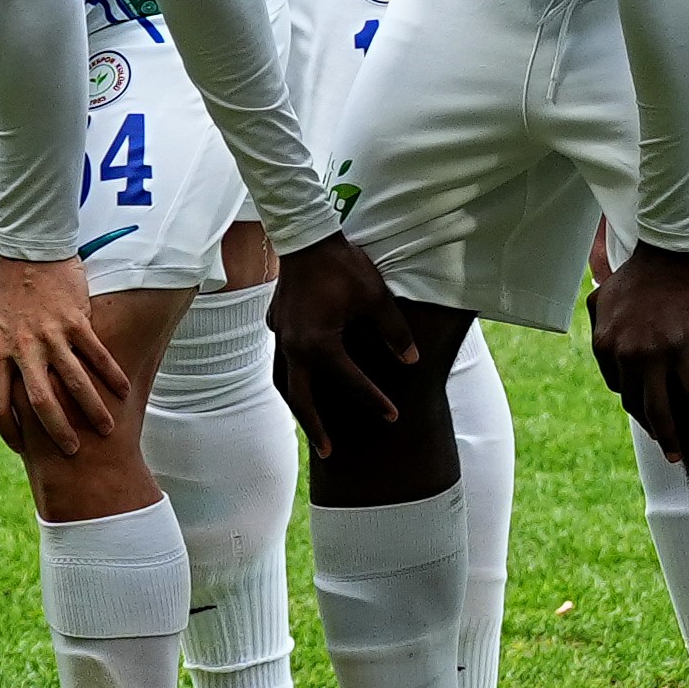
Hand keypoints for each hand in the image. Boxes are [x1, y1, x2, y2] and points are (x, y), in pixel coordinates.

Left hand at [0, 249, 127, 456]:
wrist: (30, 251)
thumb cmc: (7, 288)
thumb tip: (0, 378)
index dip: (10, 431)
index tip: (22, 449)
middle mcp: (24, 349)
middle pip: (40, 402)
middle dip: (57, 431)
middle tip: (72, 452)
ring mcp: (52, 335)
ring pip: (74, 382)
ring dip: (91, 409)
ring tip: (107, 428)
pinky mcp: (76, 321)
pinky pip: (96, 354)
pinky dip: (111, 374)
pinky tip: (123, 390)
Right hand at [266, 231, 422, 454]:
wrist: (305, 234)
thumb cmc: (343, 265)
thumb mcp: (376, 297)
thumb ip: (394, 331)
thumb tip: (411, 361)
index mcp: (319, 343)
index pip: (351, 382)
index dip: (374, 400)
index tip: (393, 416)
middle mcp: (293, 346)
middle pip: (301, 398)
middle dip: (315, 427)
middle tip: (329, 452)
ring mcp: (280, 335)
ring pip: (284, 381)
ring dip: (299, 406)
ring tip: (312, 426)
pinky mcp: (277, 323)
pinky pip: (282, 359)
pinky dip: (292, 376)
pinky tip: (303, 379)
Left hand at [587, 240, 688, 451]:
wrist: (669, 252)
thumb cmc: (639, 271)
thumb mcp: (603, 294)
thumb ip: (598, 320)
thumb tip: (600, 338)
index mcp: (604, 344)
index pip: (617, 385)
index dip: (634, 399)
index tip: (648, 406)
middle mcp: (624, 354)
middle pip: (635, 403)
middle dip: (649, 426)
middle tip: (664, 443)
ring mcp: (653, 354)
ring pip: (659, 408)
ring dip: (669, 437)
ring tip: (676, 454)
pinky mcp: (682, 349)